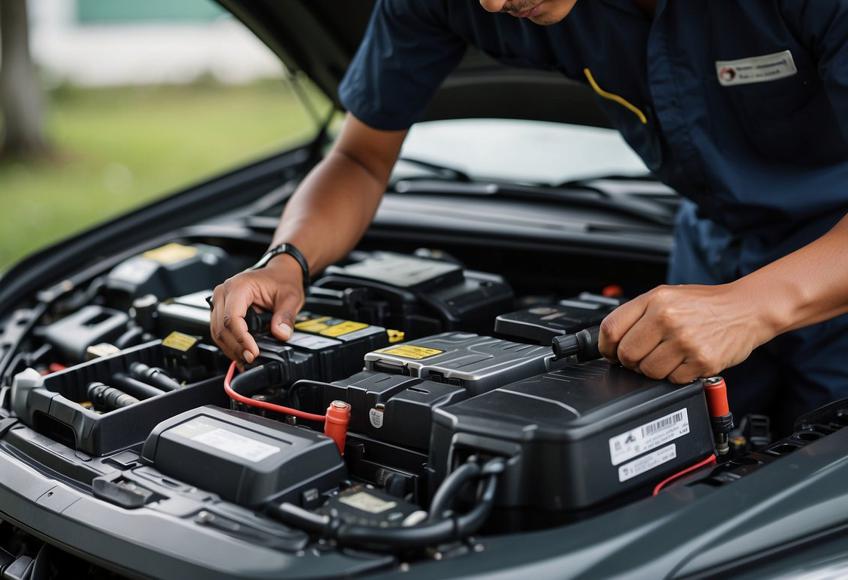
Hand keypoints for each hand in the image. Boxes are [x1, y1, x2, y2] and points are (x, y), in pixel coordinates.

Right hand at [210, 255, 303, 363]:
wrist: (279, 273)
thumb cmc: (281, 280)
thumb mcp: (291, 297)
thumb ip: (286, 316)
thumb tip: (281, 333)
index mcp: (239, 286)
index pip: (232, 317)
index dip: (241, 338)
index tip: (253, 352)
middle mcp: (224, 292)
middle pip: (221, 327)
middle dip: (236, 347)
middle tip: (251, 359)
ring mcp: (220, 301)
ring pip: (217, 332)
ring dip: (231, 348)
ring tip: (247, 359)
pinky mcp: (221, 309)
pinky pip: (219, 330)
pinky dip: (229, 344)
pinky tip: (241, 352)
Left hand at [598, 283, 776, 383]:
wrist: (746, 309)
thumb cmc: (705, 304)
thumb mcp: (667, 296)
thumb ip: (638, 314)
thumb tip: (611, 341)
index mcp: (655, 300)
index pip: (611, 328)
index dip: (606, 346)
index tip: (611, 352)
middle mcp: (668, 318)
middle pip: (627, 354)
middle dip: (630, 361)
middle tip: (643, 356)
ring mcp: (685, 341)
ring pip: (647, 371)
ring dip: (652, 370)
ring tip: (667, 357)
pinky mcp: (702, 361)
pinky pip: (672, 380)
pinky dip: (675, 375)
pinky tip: (684, 361)